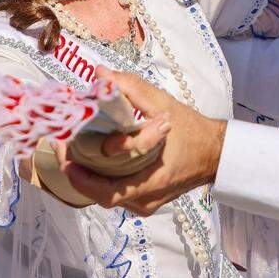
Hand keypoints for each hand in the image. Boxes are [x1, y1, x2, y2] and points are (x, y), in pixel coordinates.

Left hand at [55, 67, 225, 214]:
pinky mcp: (145, 200)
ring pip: (107, 195)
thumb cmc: (192, 131)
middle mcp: (144, 200)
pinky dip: (102, 179)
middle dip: (78, 174)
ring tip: (72, 153)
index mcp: (151, 182)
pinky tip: (92, 161)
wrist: (216, 152)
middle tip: (61, 151)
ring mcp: (145, 204)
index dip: (82, 179)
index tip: (65, 156)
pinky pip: (117, 193)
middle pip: (100, 195)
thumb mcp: (163, 105)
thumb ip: (132, 89)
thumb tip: (100, 73)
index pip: (107, 192)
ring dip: (88, 177)